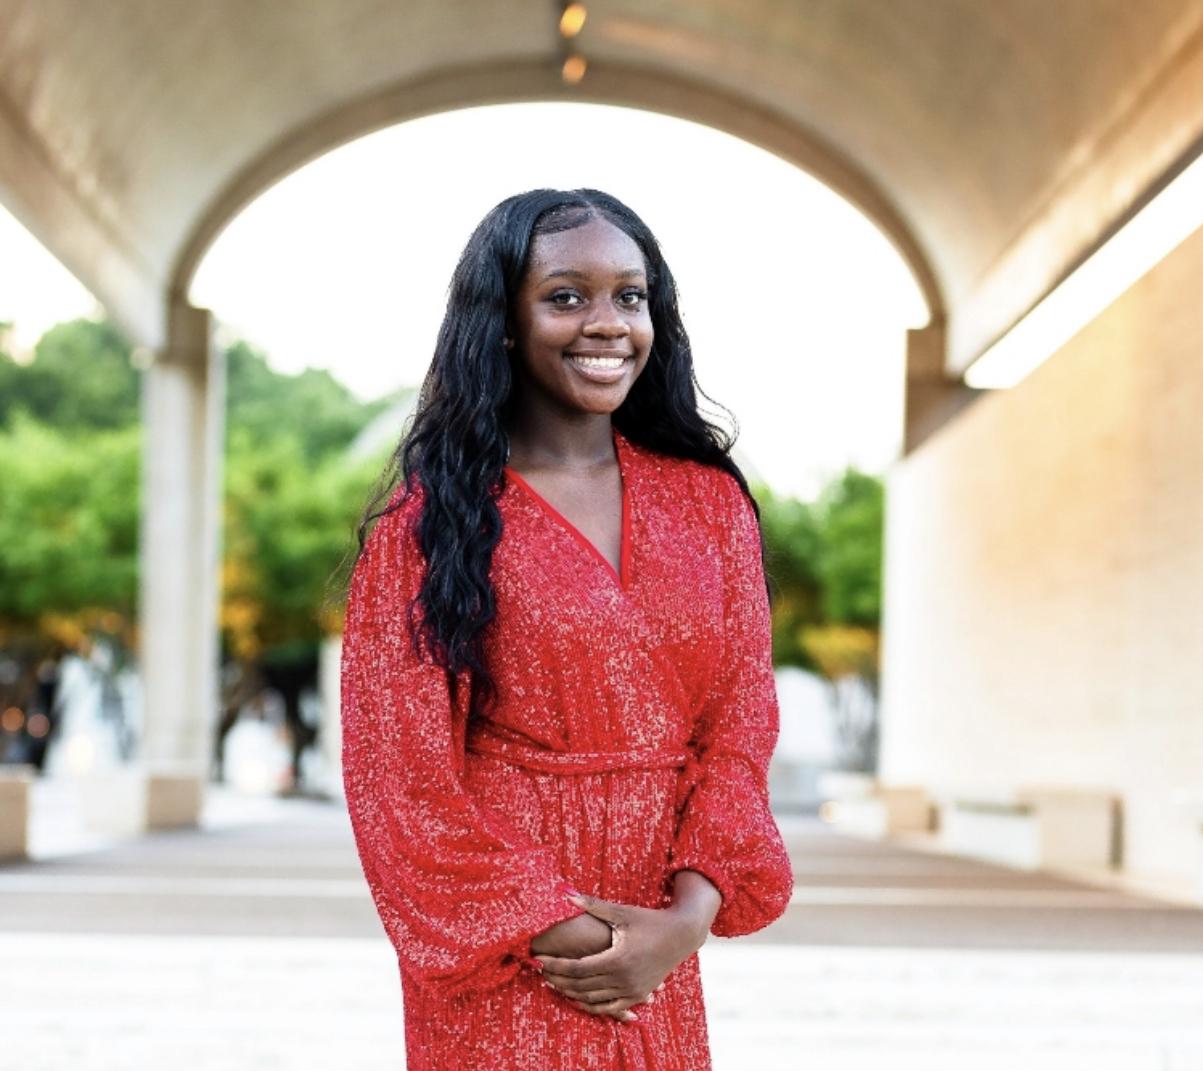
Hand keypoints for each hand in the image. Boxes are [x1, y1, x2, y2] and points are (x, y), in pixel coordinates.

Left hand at [534, 886, 713, 1021]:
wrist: (681, 935)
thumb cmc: (649, 920)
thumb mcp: (621, 912)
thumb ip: (593, 905)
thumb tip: (566, 893)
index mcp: (617, 960)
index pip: (577, 968)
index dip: (555, 965)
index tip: (539, 960)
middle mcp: (624, 980)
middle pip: (581, 986)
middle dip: (558, 979)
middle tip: (539, 972)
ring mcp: (632, 991)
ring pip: (593, 1000)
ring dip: (571, 994)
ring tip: (553, 984)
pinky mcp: (638, 995)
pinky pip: (609, 1008)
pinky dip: (591, 1005)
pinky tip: (577, 998)